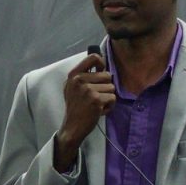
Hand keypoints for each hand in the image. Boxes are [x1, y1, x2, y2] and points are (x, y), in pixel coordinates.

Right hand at [53, 54, 114, 170]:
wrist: (72, 126)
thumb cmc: (75, 107)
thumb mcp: (73, 87)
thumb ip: (83, 76)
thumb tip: (101, 64)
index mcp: (73, 75)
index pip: (93, 57)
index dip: (101, 63)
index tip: (101, 70)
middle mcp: (79, 80)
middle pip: (107, 75)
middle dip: (105, 87)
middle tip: (95, 97)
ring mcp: (88, 90)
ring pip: (111, 87)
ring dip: (107, 97)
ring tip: (96, 104)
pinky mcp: (96, 100)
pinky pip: (113, 98)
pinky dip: (109, 105)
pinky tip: (99, 110)